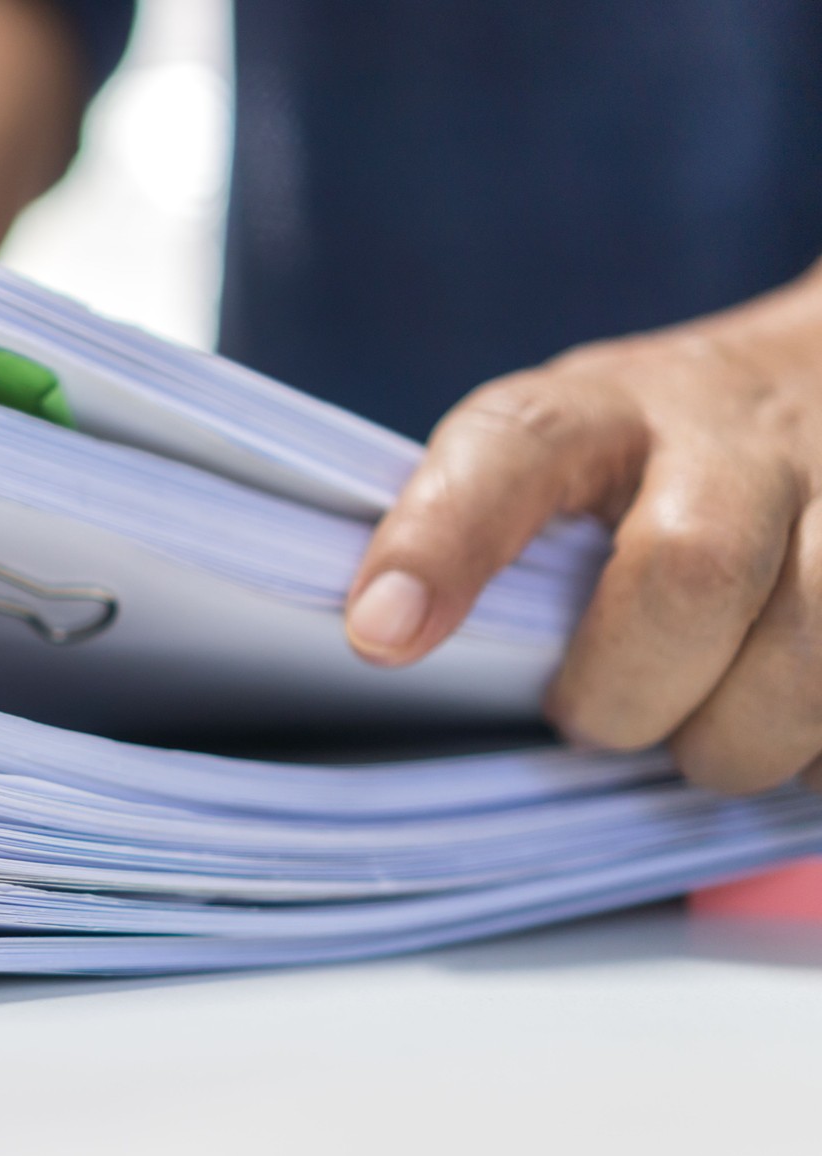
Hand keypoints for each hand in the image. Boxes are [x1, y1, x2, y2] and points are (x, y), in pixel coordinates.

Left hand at [345, 263, 821, 792]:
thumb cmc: (660, 455)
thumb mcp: (566, 455)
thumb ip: (490, 530)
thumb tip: (389, 636)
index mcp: (602, 408)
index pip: (513, 448)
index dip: (445, 539)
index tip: (382, 635)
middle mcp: (733, 431)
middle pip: (692, 569)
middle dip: (630, 689)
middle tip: (596, 721)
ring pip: (817, 642)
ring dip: (748, 735)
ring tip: (709, 743)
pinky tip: (796, 737)